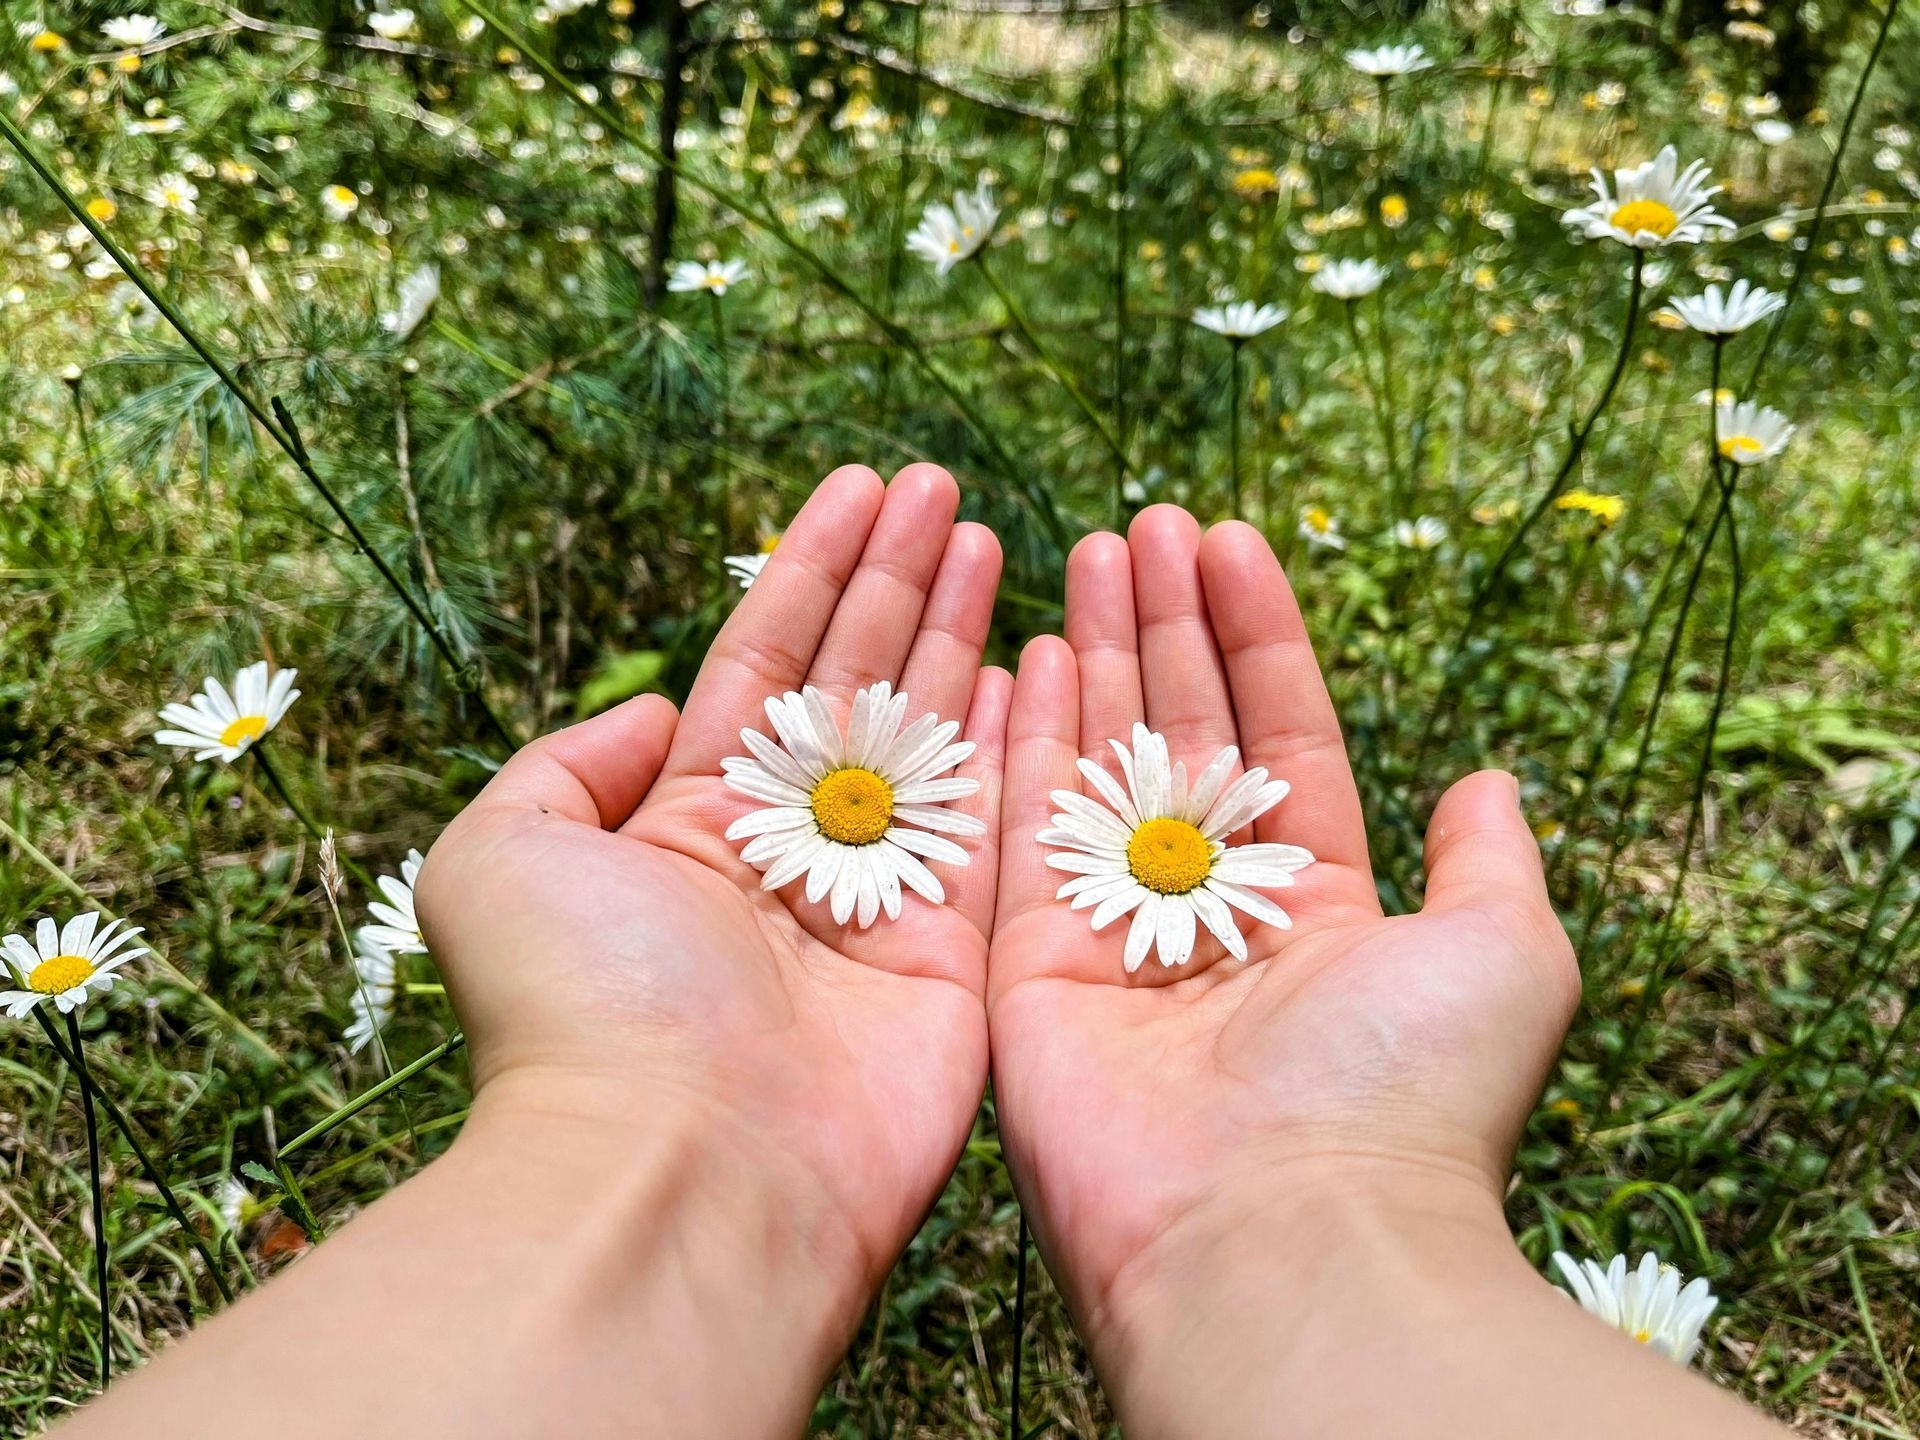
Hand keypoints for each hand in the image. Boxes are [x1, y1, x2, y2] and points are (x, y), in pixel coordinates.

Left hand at [418, 462, 1006, 1327]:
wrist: (685, 1170)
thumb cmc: (582, 1011)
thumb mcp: (502, 855)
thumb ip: (567, 766)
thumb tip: (654, 713)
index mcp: (689, 821)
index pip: (763, 662)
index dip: (811, 569)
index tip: (860, 486)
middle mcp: (788, 851)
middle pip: (857, 679)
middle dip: (896, 577)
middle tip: (942, 484)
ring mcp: (878, 898)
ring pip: (932, 734)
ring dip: (960, 629)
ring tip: (994, 533)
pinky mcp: (955, 952)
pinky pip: (995, 821)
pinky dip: (1017, 739)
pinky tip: (1035, 655)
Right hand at [987, 508, 1578, 1407]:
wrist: (1277, 1232)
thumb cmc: (1405, 1094)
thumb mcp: (1504, 956)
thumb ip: (1490, 864)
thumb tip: (1490, 782)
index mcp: (1319, 905)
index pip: (1281, 735)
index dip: (1258, 635)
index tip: (1232, 538)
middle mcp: (1213, 911)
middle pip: (1183, 732)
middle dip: (1166, 624)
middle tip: (1147, 523)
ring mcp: (1116, 933)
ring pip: (1100, 763)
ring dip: (1092, 652)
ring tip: (1087, 546)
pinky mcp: (1031, 966)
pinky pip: (1021, 830)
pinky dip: (1022, 738)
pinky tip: (1021, 649)